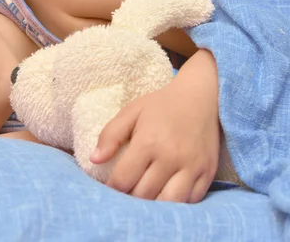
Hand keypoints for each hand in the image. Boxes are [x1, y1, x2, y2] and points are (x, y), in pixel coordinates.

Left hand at [90, 50, 220, 202]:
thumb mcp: (131, 112)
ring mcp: (192, 167)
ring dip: (153, 207)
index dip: (112, 189)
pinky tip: (165, 196)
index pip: (123, 180)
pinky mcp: (208, 173)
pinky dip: (176, 204)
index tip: (109, 189)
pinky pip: (191, 200)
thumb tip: (94, 160)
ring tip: (143, 200)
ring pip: (168, 203)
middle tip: (124, 196)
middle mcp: (171, 158)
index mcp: (148, 142)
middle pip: (144, 195)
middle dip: (130, 200)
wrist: (201, 96)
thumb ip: (110, 135)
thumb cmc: (161, 105)